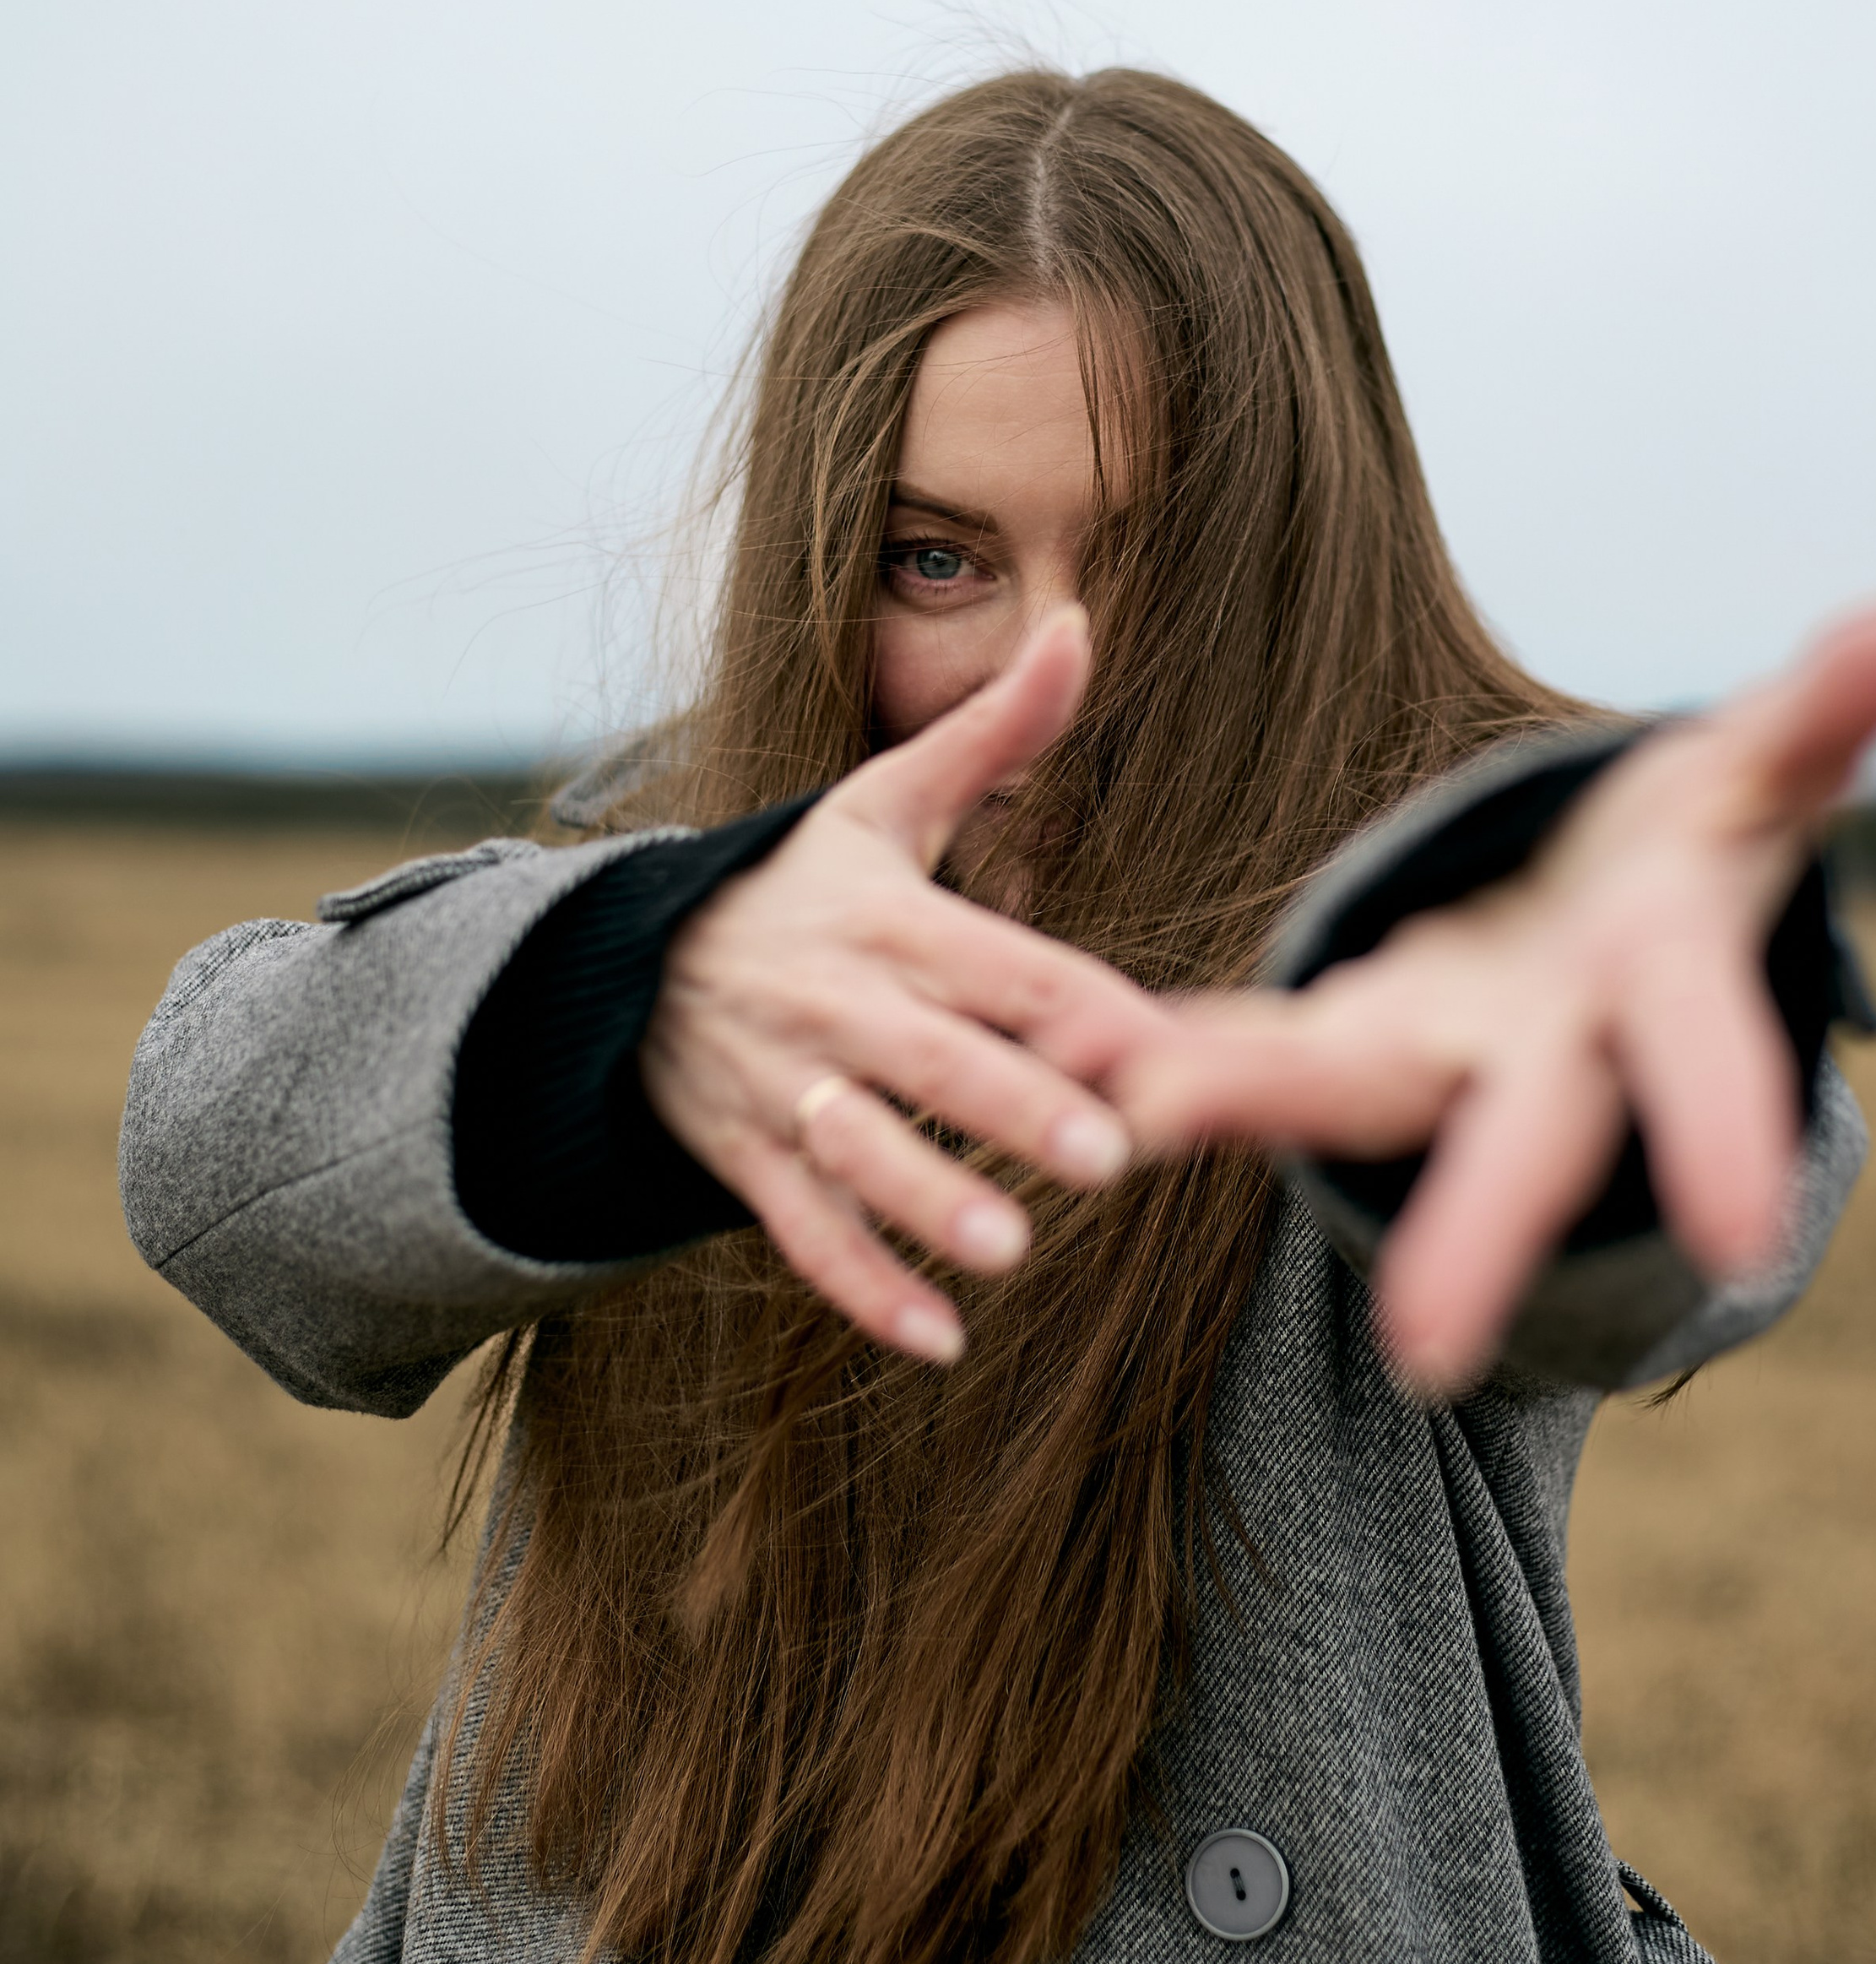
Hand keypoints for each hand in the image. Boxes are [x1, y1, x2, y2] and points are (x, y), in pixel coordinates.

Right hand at [639, 606, 1175, 1362]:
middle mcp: (837, 1004)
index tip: (1152, 1048)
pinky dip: (864, 1286)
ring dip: (927, 1202)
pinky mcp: (747, 1157)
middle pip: (934, 1059)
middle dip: (1012, 1107)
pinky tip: (939, 1339)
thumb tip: (1082, 624)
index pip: (994, 963)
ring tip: (1007, 1248)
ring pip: (860, 1150)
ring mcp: (784, 1085)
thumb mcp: (885, 799)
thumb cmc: (802, 883)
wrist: (635, 956)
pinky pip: (803, 1229)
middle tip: (1103, 1155)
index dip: (1071, 1004)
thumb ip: (997, 731)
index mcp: (888, 918)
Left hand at [1113, 599, 1875, 1393]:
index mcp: (1656, 980)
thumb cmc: (1689, 842)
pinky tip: (1093, 1065)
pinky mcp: (1344, 1029)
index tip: (1740, 1237)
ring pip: (1342, 1092)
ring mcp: (1435, 1049)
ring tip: (1140, 1107)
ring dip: (1249, 1100)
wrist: (1589, 925)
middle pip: (1519, 1139)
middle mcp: (1544, 1048)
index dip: (1725, 1135)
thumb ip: (1854, 694)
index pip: (1700, 1060)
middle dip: (1482, 1227)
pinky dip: (1182, 1052)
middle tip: (1427, 1350)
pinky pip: (1257, 1040)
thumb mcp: (1768, 763)